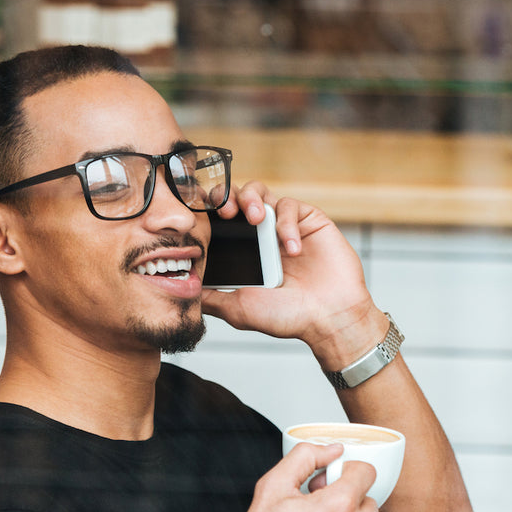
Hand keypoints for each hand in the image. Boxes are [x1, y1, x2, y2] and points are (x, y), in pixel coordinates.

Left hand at [200, 181, 384, 366]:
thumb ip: (210, 297)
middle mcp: (261, 235)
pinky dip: (287, 224)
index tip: (198, 217)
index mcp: (243, 252)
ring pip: (260, 192)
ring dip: (252, 199)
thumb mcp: (238, 309)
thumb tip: (181, 288)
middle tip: (224, 211)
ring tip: (255, 219)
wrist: (330, 319)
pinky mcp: (309, 221)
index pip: (218, 221)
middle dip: (225, 197)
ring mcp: (284, 226)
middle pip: (235, 198)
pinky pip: (291, 206)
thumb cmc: (288, 317)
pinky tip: (292, 249)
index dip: (206, 213)